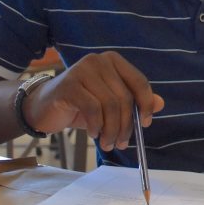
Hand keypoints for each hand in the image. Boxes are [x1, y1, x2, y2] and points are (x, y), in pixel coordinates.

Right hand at [23, 52, 164, 151]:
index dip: (146, 104)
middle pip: (124, 97)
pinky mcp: (69, 84)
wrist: (43, 107)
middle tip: (122, 142)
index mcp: (114, 61)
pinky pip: (93, 109)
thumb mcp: (110, 103)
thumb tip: (161, 103)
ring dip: (111, 129)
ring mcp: (82, 70)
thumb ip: (134, 101)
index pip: (139, 82)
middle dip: (126, 124)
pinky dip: (96, 125)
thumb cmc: (80, 105)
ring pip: (110, 105)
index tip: (146, 124)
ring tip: (108, 143)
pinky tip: (94, 133)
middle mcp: (99, 61)